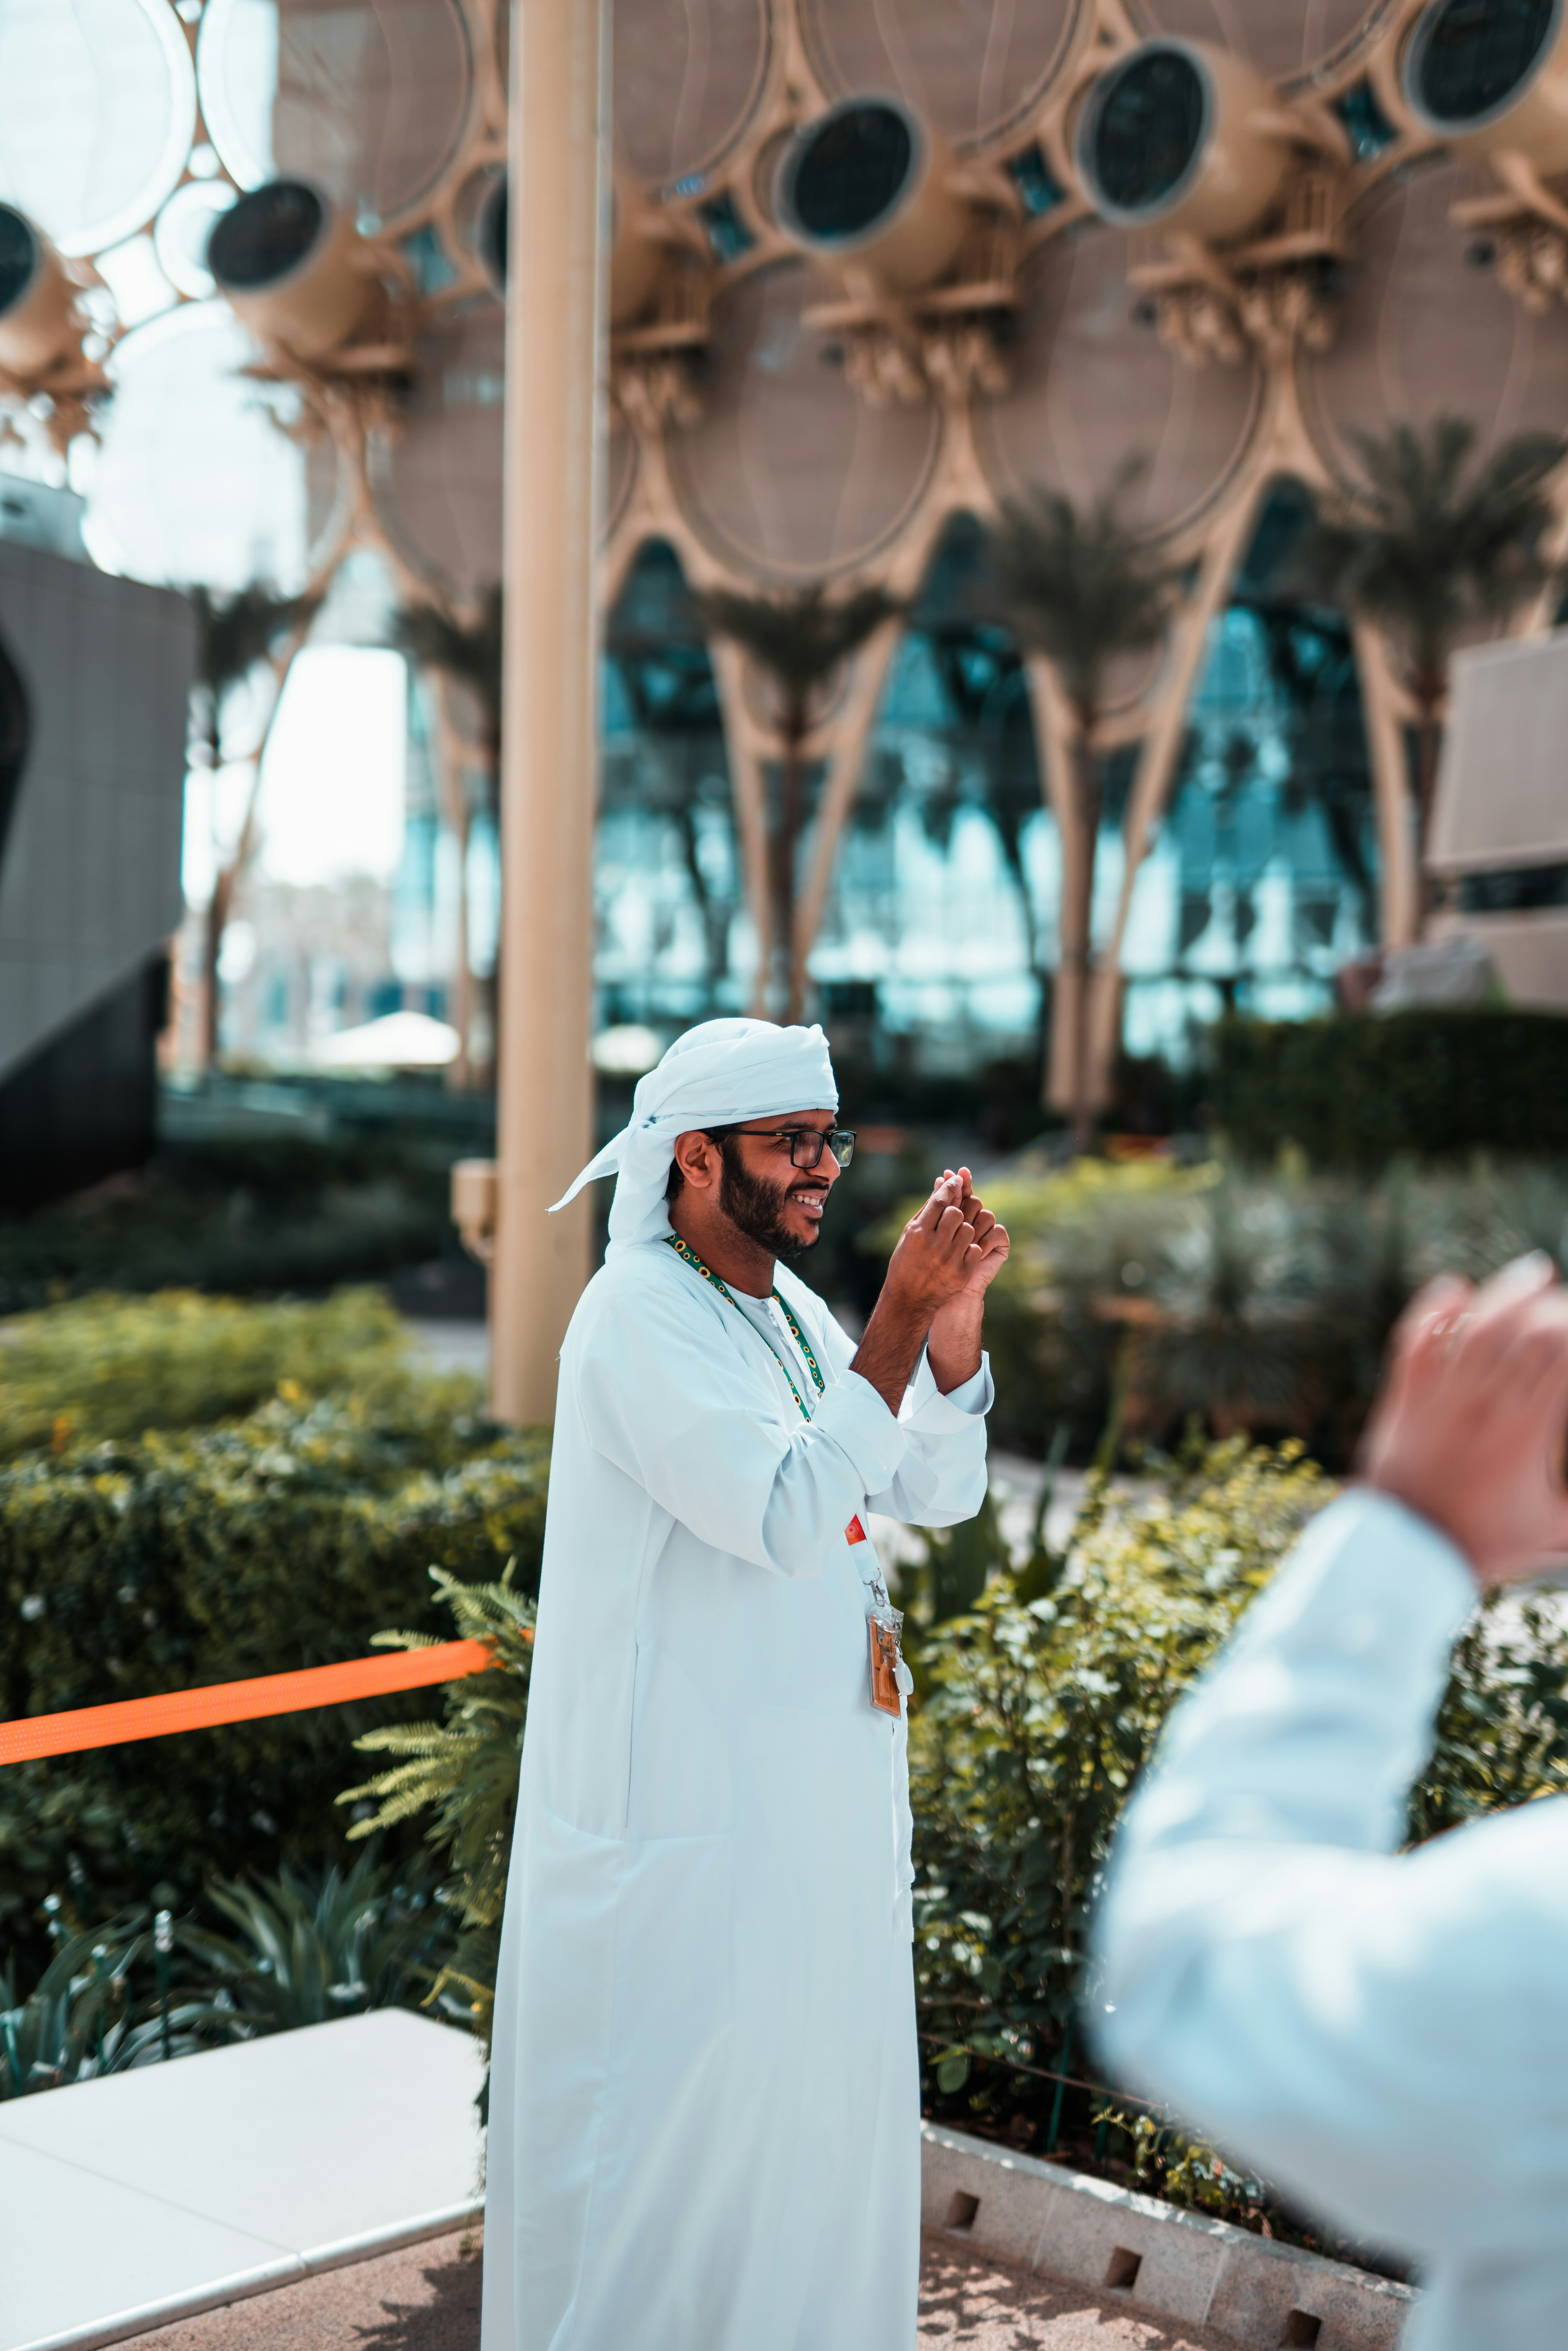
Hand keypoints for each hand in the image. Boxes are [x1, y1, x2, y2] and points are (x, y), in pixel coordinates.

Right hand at [881, 1171, 983, 1320]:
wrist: (909, 1299)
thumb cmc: (907, 1261)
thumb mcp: (910, 1233)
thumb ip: (928, 1208)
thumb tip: (942, 1181)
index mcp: (918, 1232)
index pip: (940, 1201)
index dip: (950, 1186)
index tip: (957, 1179)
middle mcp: (933, 1245)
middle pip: (957, 1213)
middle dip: (957, 1211)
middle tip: (953, 1218)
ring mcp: (949, 1260)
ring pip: (969, 1230)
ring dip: (965, 1230)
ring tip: (955, 1238)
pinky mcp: (961, 1274)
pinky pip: (976, 1249)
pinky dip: (970, 1248)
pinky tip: (960, 1253)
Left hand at [939, 1166, 1009, 1297]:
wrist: (937, 1290)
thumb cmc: (927, 1262)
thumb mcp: (928, 1229)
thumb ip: (936, 1204)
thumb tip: (942, 1175)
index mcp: (957, 1214)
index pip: (962, 1192)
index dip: (959, 1182)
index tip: (952, 1171)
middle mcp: (974, 1221)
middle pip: (975, 1201)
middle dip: (964, 1209)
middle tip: (952, 1221)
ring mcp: (987, 1232)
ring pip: (986, 1214)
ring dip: (973, 1227)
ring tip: (959, 1242)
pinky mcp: (999, 1245)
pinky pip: (997, 1232)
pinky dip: (985, 1240)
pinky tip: (975, 1248)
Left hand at [1361, 1254, 1567, 1583]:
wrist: (1405, 1556)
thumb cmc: (1484, 1544)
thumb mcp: (1555, 1530)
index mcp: (1526, 1432)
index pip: (1561, 1355)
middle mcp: (1483, 1405)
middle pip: (1526, 1334)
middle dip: (1555, 1307)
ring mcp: (1439, 1399)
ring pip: (1475, 1328)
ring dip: (1507, 1293)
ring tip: (1535, 1272)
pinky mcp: (1403, 1399)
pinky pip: (1415, 1343)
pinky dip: (1433, 1310)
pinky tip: (1454, 1286)